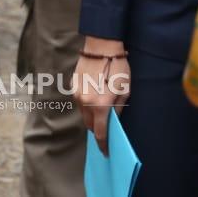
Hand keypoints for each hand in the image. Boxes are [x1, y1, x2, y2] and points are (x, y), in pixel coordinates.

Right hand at [74, 37, 129, 152]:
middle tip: (106, 125)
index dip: (103, 144)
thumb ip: (118, 109)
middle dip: (97, 128)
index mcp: (100, 106)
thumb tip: (113, 120)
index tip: (105, 151)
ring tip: (101, 105)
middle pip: (89, 125)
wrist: (102, 46)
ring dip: (91, 115)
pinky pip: (79, 102)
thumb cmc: (118, 67)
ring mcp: (77, 95)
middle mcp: (86, 103)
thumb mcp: (125, 90)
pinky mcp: (73, 86)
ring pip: (83, 114)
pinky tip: (95, 93)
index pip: (100, 132)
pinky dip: (86, 103)